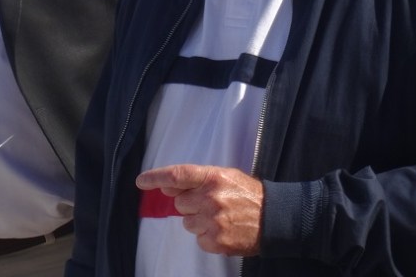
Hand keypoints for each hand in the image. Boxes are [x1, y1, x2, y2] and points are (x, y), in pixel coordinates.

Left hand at [136, 164, 263, 256]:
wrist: (274, 218)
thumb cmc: (247, 194)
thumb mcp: (225, 177)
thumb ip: (196, 180)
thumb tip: (166, 186)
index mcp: (213, 177)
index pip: (177, 175)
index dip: (156, 177)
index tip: (141, 181)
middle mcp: (211, 198)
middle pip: (179, 202)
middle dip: (190, 204)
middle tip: (210, 204)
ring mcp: (213, 221)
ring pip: (187, 222)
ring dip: (198, 221)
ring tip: (220, 217)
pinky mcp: (216, 241)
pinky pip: (198, 239)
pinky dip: (207, 236)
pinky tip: (223, 230)